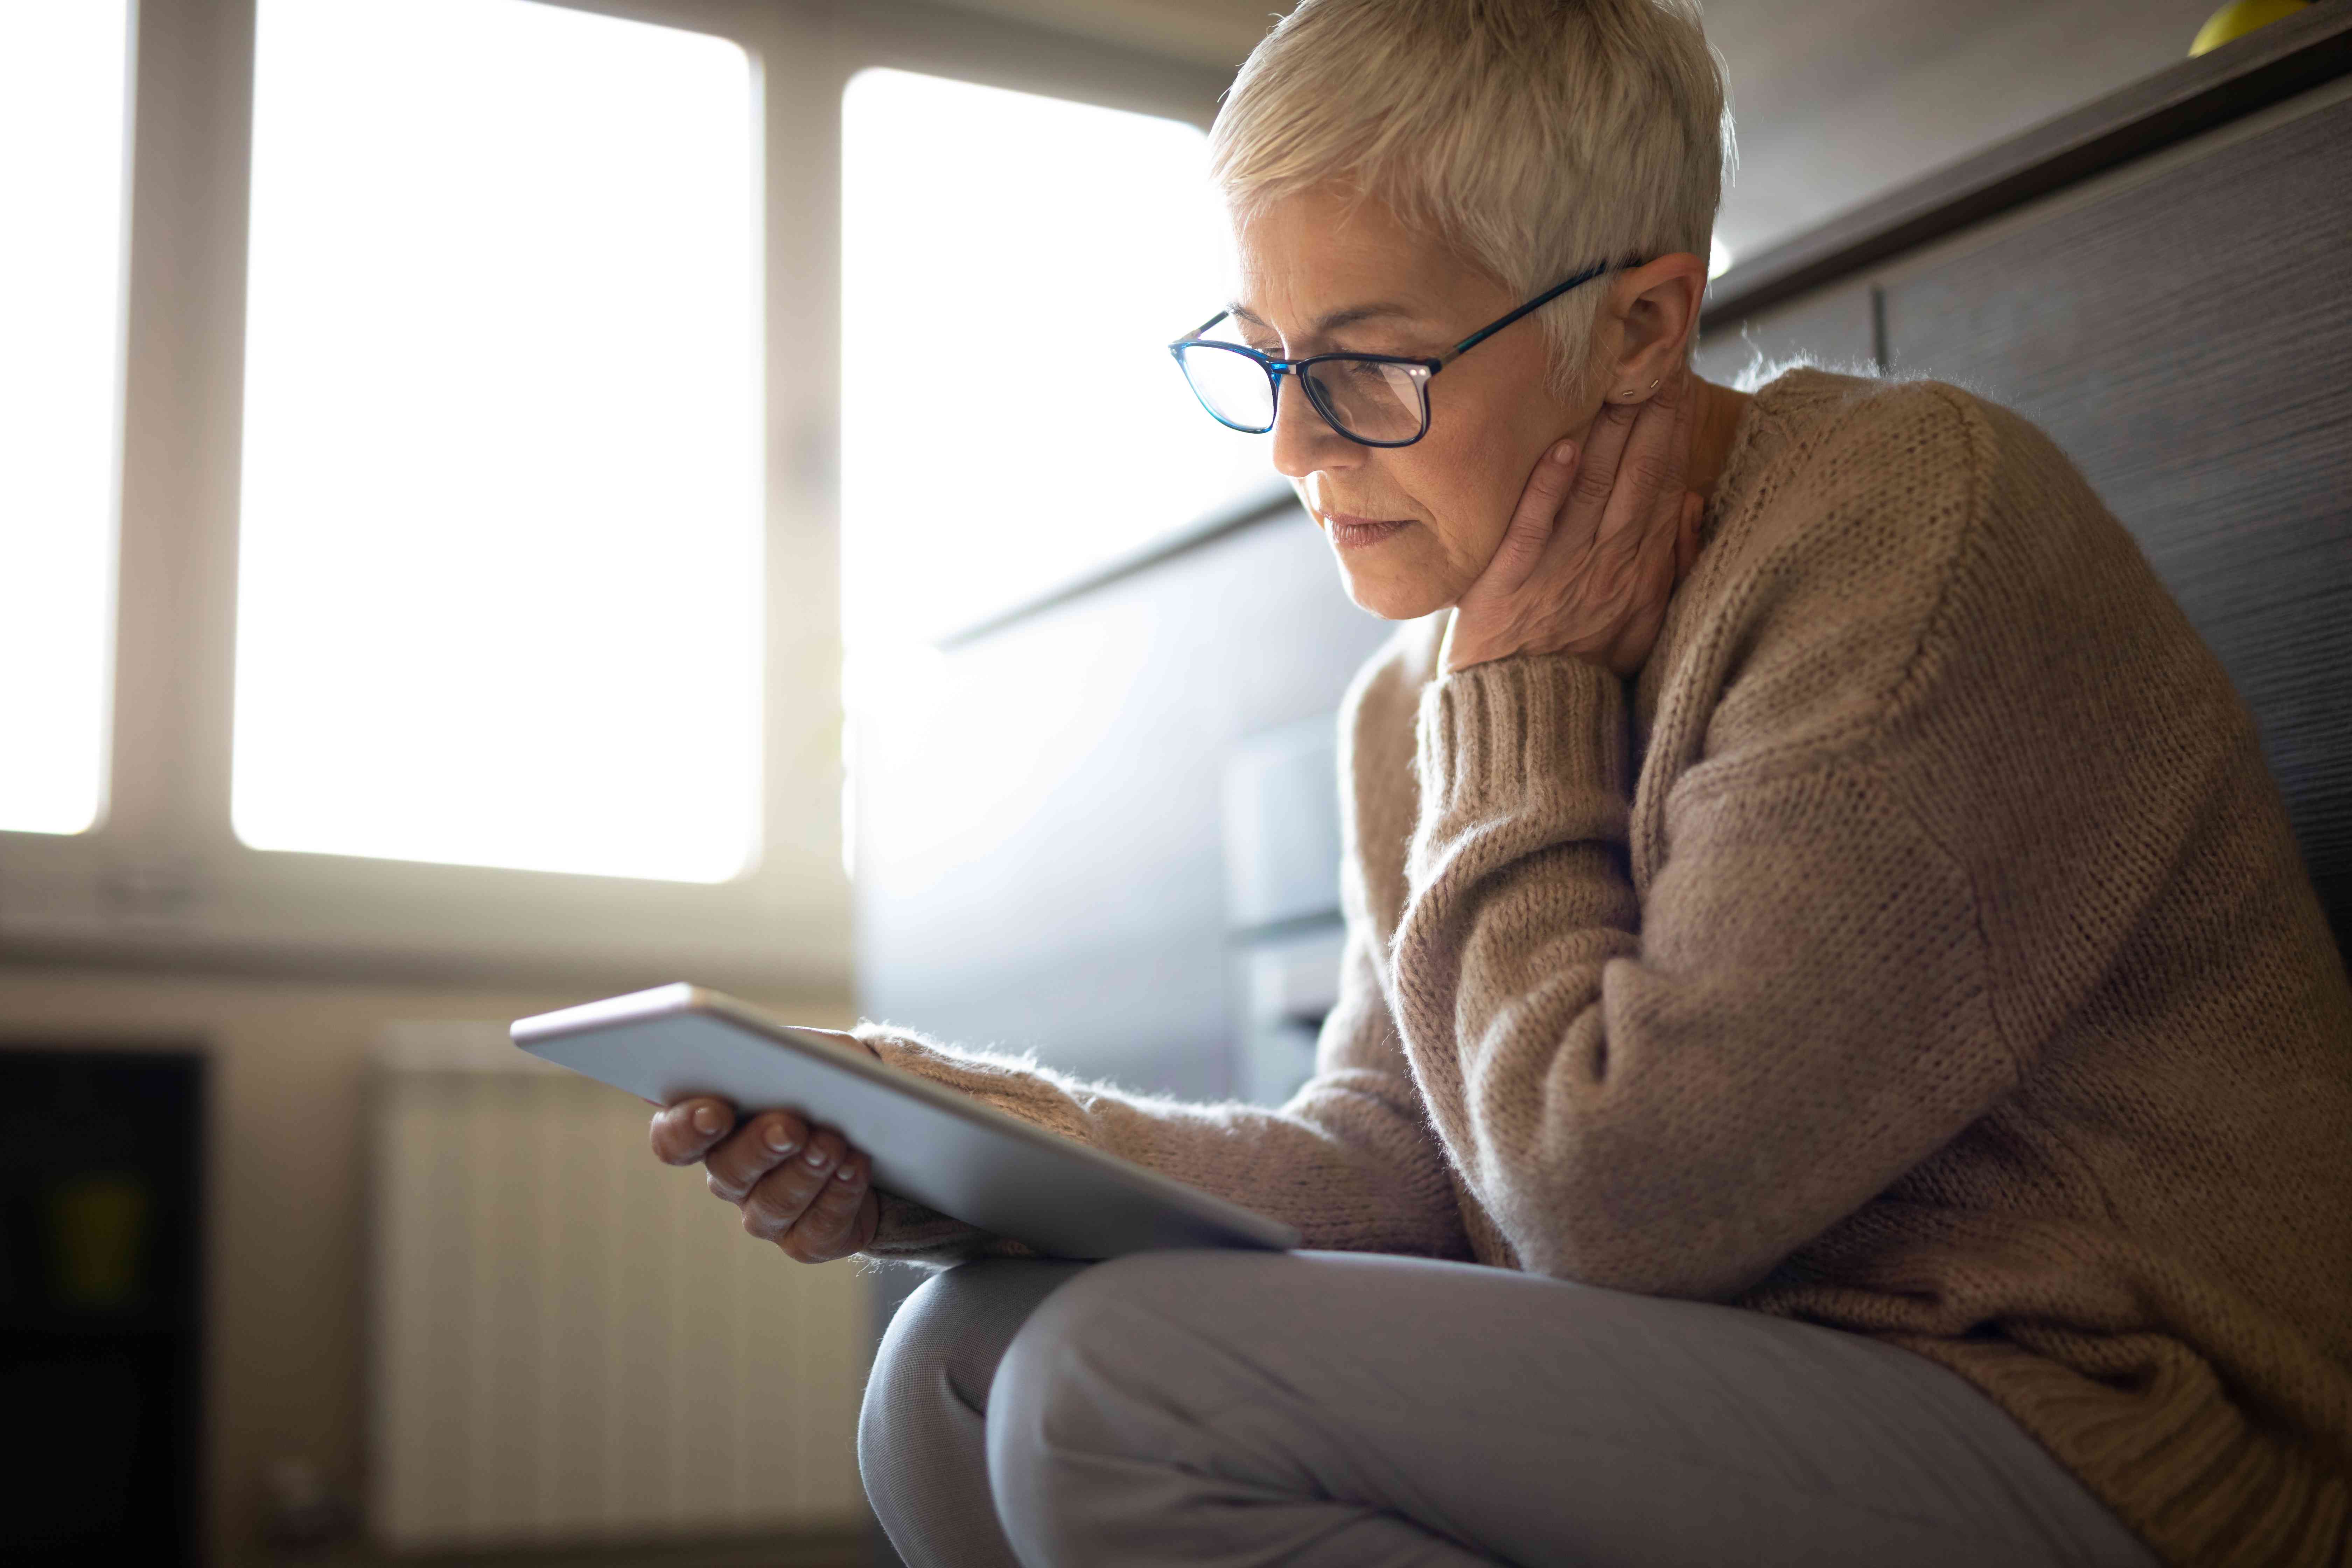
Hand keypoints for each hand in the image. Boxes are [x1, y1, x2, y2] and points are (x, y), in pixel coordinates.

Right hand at [647, 1030, 880, 1263]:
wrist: (883, 1123)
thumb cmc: (828, 1081)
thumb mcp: (807, 1053)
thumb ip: (774, 1050)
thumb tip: (749, 1048)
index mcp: (711, 1126)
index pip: (674, 1137)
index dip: (686, 1129)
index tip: (716, 1112)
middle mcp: (730, 1175)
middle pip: (727, 1171)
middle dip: (760, 1147)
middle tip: (790, 1127)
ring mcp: (765, 1213)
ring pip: (773, 1204)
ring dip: (806, 1172)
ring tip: (834, 1144)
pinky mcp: (807, 1240)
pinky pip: (816, 1229)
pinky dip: (839, 1196)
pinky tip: (854, 1167)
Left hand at [1444, 367, 1704, 677]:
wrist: (1529, 714)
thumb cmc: (1585, 662)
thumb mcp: (1647, 622)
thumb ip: (1673, 564)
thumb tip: (1692, 502)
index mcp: (1639, 567)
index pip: (1664, 483)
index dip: (1674, 428)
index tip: (1680, 376)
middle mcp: (1606, 562)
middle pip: (1637, 476)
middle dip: (1651, 415)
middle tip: (1659, 356)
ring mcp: (1559, 570)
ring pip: (1590, 489)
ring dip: (1606, 434)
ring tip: (1616, 382)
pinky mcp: (1510, 582)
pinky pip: (1533, 528)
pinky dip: (1546, 488)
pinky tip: (1558, 447)